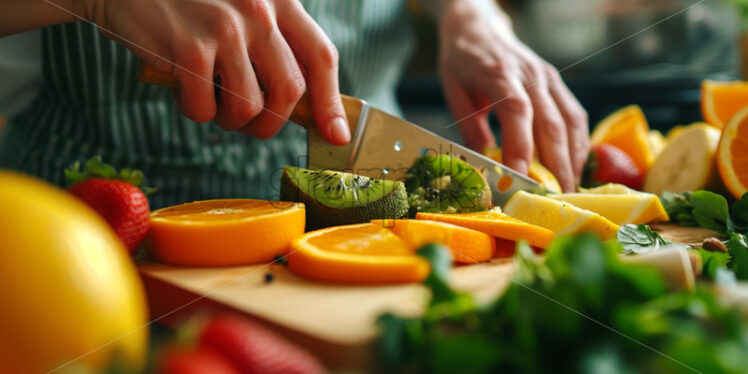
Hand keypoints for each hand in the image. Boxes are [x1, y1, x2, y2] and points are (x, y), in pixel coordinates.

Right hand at [82, 0, 349, 144]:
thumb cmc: (186, 4)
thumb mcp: (240, 7)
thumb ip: (271, 44)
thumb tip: (302, 106)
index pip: (320, 57)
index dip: (330, 102)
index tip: (336, 134)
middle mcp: (259, 11)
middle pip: (289, 92)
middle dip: (271, 123)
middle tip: (250, 125)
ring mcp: (225, 29)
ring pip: (248, 108)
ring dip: (228, 119)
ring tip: (209, 97)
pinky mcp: (190, 48)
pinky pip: (205, 110)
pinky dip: (194, 111)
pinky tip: (181, 88)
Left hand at [437, 0, 588, 190]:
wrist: (478, 25)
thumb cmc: (463, 60)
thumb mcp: (455, 92)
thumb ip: (470, 128)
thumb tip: (484, 165)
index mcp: (499, 75)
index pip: (517, 113)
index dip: (522, 147)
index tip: (520, 178)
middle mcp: (530, 75)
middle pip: (552, 124)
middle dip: (556, 166)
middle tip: (556, 199)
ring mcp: (548, 77)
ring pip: (570, 121)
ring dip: (573, 159)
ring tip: (569, 189)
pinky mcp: (556, 82)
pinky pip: (574, 114)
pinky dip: (578, 143)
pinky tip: (573, 165)